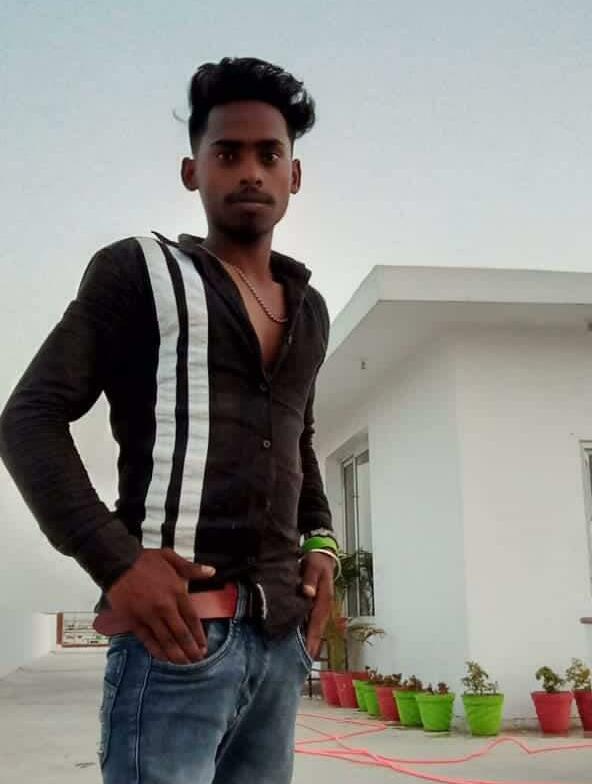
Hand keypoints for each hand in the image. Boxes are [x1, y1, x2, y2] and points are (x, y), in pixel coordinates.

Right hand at [106, 548, 215, 663]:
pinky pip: (147, 640)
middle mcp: (165, 606)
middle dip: (191, 649)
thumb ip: (192, 568)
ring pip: (166, 640)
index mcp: (176, 591)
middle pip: (181, 633)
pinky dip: (157, 651)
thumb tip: (211, 572)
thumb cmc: (143, 560)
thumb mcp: (171, 557)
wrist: (117, 563)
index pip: (192, 618)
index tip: (204, 645)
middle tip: (197, 659)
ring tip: (184, 663)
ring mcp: (149, 615)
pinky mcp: (134, 621)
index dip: (199, 635)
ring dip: (176, 654)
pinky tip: (164, 658)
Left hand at [300, 552, 334, 659]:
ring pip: (316, 629)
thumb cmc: (317, 561)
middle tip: (303, 665)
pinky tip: (302, 641)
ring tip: (303, 658)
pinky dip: (309, 633)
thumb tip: (307, 593)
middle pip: (317, 631)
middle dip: (312, 647)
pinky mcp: (318, 606)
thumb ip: (309, 579)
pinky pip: (313, 623)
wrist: (323, 555)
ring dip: (311, 642)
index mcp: (323, 601)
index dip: (312, 639)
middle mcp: (324, 607)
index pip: (316, 624)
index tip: (307, 654)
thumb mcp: (313, 566)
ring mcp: (322, 608)